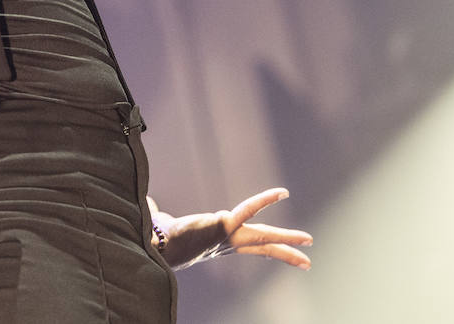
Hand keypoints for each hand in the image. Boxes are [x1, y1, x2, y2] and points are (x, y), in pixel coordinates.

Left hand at [149, 187, 311, 270]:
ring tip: (308, 241)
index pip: (247, 247)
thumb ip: (159, 214)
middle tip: (308, 260)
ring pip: (263, 236)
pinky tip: (281, 193)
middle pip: (262, 247)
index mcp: (219, 243)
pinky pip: (248, 209)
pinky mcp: (224, 226)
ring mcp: (228, 236)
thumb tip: (145, 203)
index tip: (277, 251)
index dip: (264, 248)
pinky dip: (264, 200)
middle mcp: (227, 243)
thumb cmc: (160, 236)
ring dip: (287, 238)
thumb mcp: (166, 224)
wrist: (157, 244)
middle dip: (285, 253)